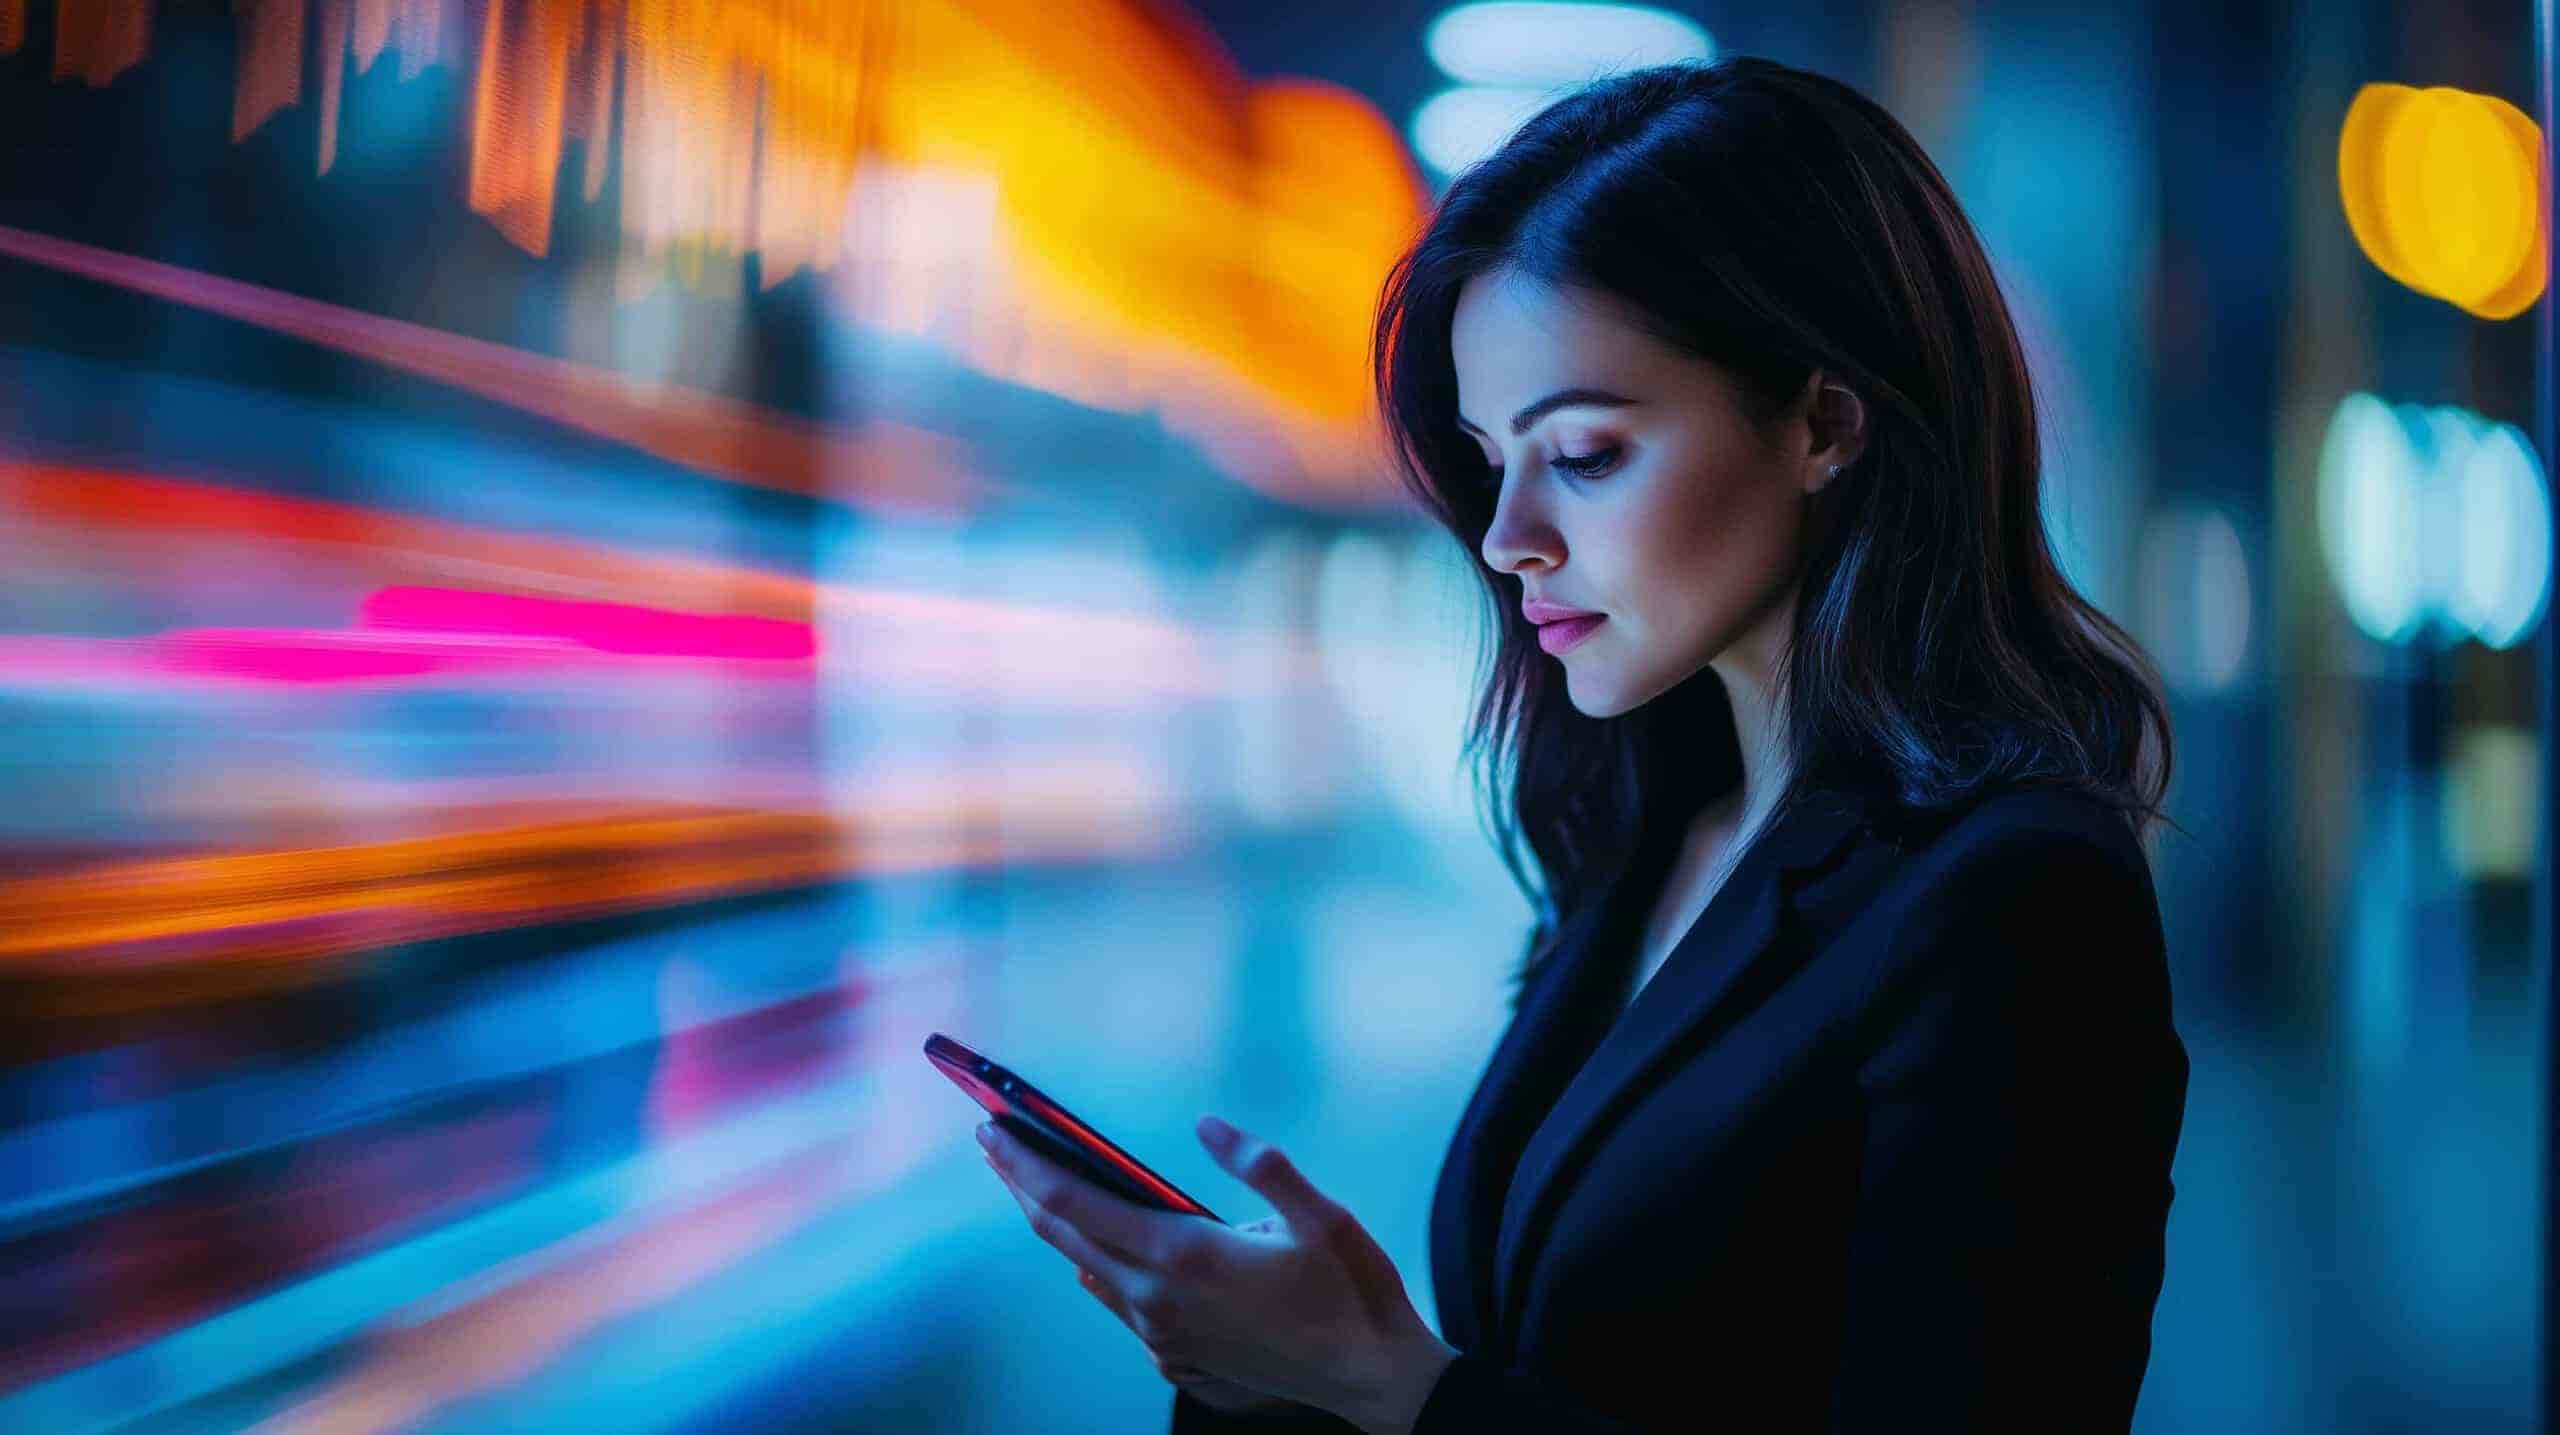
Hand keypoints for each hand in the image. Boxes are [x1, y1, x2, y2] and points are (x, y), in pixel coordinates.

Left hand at [977, 1115, 1458, 1434]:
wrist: (1371, 1377)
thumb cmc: (1350, 1293)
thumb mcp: (1320, 1214)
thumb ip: (1260, 1164)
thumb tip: (1208, 1127)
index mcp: (1184, 1255)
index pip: (1077, 1203)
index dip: (1027, 1165)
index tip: (994, 1131)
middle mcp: (1159, 1299)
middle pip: (1065, 1235)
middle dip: (1023, 1186)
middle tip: (996, 1145)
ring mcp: (1164, 1334)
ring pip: (1087, 1271)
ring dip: (1057, 1226)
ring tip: (1038, 1186)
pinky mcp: (1177, 1355)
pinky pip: (1117, 1304)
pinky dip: (1094, 1267)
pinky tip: (1093, 1253)